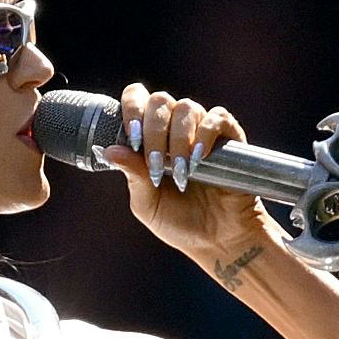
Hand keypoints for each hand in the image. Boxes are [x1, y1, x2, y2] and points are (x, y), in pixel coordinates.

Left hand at [105, 82, 275, 274]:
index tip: (134, 140)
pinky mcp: (229, 136)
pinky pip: (217, 117)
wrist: (216, 240)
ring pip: (186, 107)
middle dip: (154, 131)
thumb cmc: (179, 222)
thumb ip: (133, 175)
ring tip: (181, 172)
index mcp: (150, 136)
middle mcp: (175, 127)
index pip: (137, 98)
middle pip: (160, 100)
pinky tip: (199, 158)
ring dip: (178, 139)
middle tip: (158, 166)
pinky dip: (206, 133)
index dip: (132, 109)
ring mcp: (202, 129)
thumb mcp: (147, 203)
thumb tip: (109, 150)